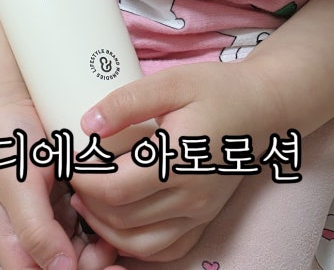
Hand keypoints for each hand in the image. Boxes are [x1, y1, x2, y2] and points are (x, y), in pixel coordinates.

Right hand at [0, 99, 124, 269]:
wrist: (14, 105)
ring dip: (101, 248)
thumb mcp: (16, 185)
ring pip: (83, 255)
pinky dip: (104, 225)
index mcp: (14, 245)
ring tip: (110, 227)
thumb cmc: (7, 144)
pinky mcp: (69, 205)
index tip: (103, 263)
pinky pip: (91, 227)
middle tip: (108, 244)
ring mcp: (54, 223)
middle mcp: (34, 239)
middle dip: (93, 264)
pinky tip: (112, 212)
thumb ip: (35, 230)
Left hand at [69, 61, 281, 261]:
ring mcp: (200, 212)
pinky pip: (164, 249)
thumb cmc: (218, 90)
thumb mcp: (172, 83)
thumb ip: (127, 102)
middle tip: (73, 176)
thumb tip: (88, 125)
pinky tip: (118, 221)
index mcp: (179, 159)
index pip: (115, 189)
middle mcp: (192, 195)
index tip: (69, 160)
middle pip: (122, 218)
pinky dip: (134, 243)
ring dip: (105, 227)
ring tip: (86, 200)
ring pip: (139, 242)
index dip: (82, 180)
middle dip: (87, 202)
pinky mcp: (205, 218)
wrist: (264, 107)